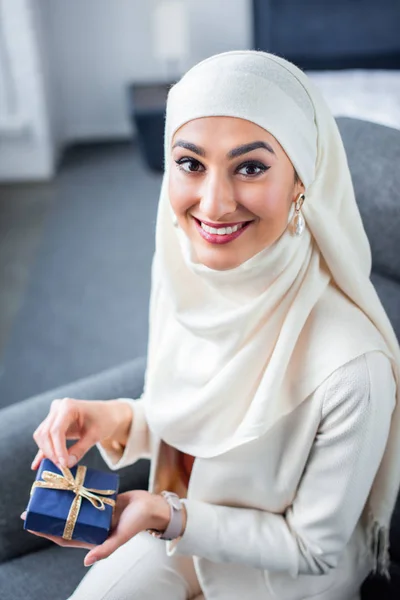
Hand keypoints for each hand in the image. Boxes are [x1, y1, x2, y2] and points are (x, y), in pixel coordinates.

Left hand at [20, 490, 185, 565]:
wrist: (152, 505)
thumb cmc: (138, 523)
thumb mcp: (121, 536)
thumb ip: (106, 548)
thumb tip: (86, 560)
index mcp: (93, 537)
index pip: (64, 537)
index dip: (47, 532)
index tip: (32, 523)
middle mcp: (91, 525)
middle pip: (64, 521)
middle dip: (49, 515)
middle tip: (33, 505)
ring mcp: (95, 512)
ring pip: (72, 507)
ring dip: (60, 501)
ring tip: (47, 492)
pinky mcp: (100, 499)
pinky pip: (83, 494)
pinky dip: (74, 490)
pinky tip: (65, 482)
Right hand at [31, 397, 132, 469]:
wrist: (107, 413)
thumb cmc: (104, 421)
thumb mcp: (95, 435)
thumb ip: (80, 450)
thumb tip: (66, 465)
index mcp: (68, 406)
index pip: (56, 430)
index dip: (58, 449)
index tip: (63, 464)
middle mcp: (57, 407)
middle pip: (45, 433)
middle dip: (51, 452)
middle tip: (62, 467)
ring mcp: (53, 414)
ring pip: (41, 436)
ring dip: (47, 452)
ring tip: (59, 465)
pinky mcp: (53, 422)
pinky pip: (44, 437)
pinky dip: (43, 451)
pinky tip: (37, 465)